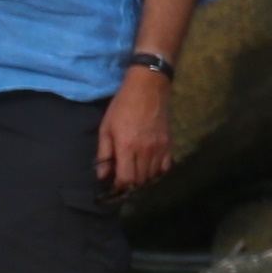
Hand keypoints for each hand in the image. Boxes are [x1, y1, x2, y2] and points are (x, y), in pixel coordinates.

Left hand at [96, 68, 173, 195]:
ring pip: (152, 176)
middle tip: (123, 178)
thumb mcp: (106, 128)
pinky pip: (165, 167)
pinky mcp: (169, 143)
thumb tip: (102, 176)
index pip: (126, 179)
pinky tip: (149, 167)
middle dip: (130, 184)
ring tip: (135, 172)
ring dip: (142, 179)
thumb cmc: (122, 106)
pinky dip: (157, 171)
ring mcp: (159, 147)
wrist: (148, 86)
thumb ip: (104, 154)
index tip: (114, 183)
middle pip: (140, 181)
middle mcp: (145, 150)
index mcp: (127, 147)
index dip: (119, 186)